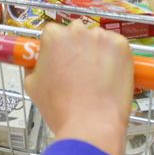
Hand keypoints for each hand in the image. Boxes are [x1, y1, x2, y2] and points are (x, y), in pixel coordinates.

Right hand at [24, 20, 132, 154]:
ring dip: (96, 51)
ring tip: (97, 77)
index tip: (61, 62)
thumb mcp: (32, 85)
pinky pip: (116, 46)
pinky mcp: (121, 46)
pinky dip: (114, 57)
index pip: (53, 33)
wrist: (91, 124)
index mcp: (53, 36)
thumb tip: (41, 61)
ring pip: (97, 39)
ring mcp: (101, 37)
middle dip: (77, 47)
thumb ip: (34, 66)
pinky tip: (111, 76)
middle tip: (79, 70)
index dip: (57, 48)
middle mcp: (77, 30)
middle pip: (76, 32)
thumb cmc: (59, 108)